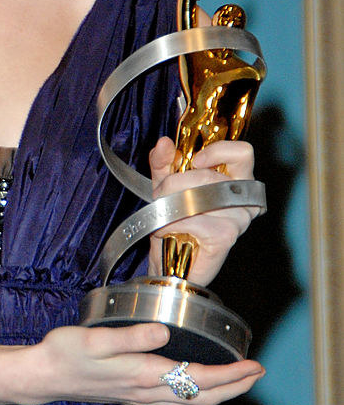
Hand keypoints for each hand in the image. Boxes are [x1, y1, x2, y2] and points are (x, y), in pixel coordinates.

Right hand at [31, 321, 263, 404]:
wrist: (43, 376)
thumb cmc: (66, 352)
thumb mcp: (96, 338)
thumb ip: (132, 336)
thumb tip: (164, 331)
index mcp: (143, 373)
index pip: (198, 379)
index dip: (230, 375)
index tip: (253, 366)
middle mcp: (146, 390)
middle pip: (202, 397)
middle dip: (234, 387)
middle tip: (257, 373)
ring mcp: (140, 396)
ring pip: (191, 404)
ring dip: (219, 394)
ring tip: (236, 380)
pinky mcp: (133, 395)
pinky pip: (175, 403)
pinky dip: (197, 397)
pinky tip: (197, 386)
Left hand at [147, 137, 259, 285]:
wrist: (170, 261)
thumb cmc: (175, 221)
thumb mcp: (165, 183)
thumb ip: (163, 161)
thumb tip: (164, 143)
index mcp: (235, 180)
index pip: (243, 153)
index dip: (218, 151)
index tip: (194, 160)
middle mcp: (242, 199)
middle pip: (208, 174)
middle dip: (174, 183)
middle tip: (160, 195)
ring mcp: (238, 219)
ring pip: (198, 196)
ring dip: (170, 204)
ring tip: (163, 213)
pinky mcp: (226, 237)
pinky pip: (193, 219)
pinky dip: (171, 222)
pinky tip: (165, 229)